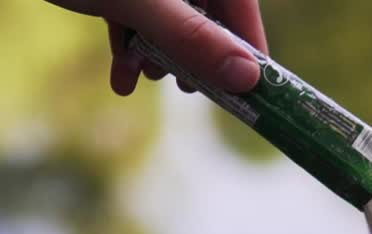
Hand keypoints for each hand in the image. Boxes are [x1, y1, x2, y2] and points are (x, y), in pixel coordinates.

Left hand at [43, 0, 268, 96]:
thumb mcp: (141, 5)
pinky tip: (119, 76)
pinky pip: (139, 13)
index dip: (247, 46)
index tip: (252, 88)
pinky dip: (131, 43)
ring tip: (141, 77)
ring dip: (157, 54)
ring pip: (170, 17)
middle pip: (206, 12)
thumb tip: (247, 79)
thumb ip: (193, 39)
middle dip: (192, 54)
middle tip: (186, 87)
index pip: (240, 3)